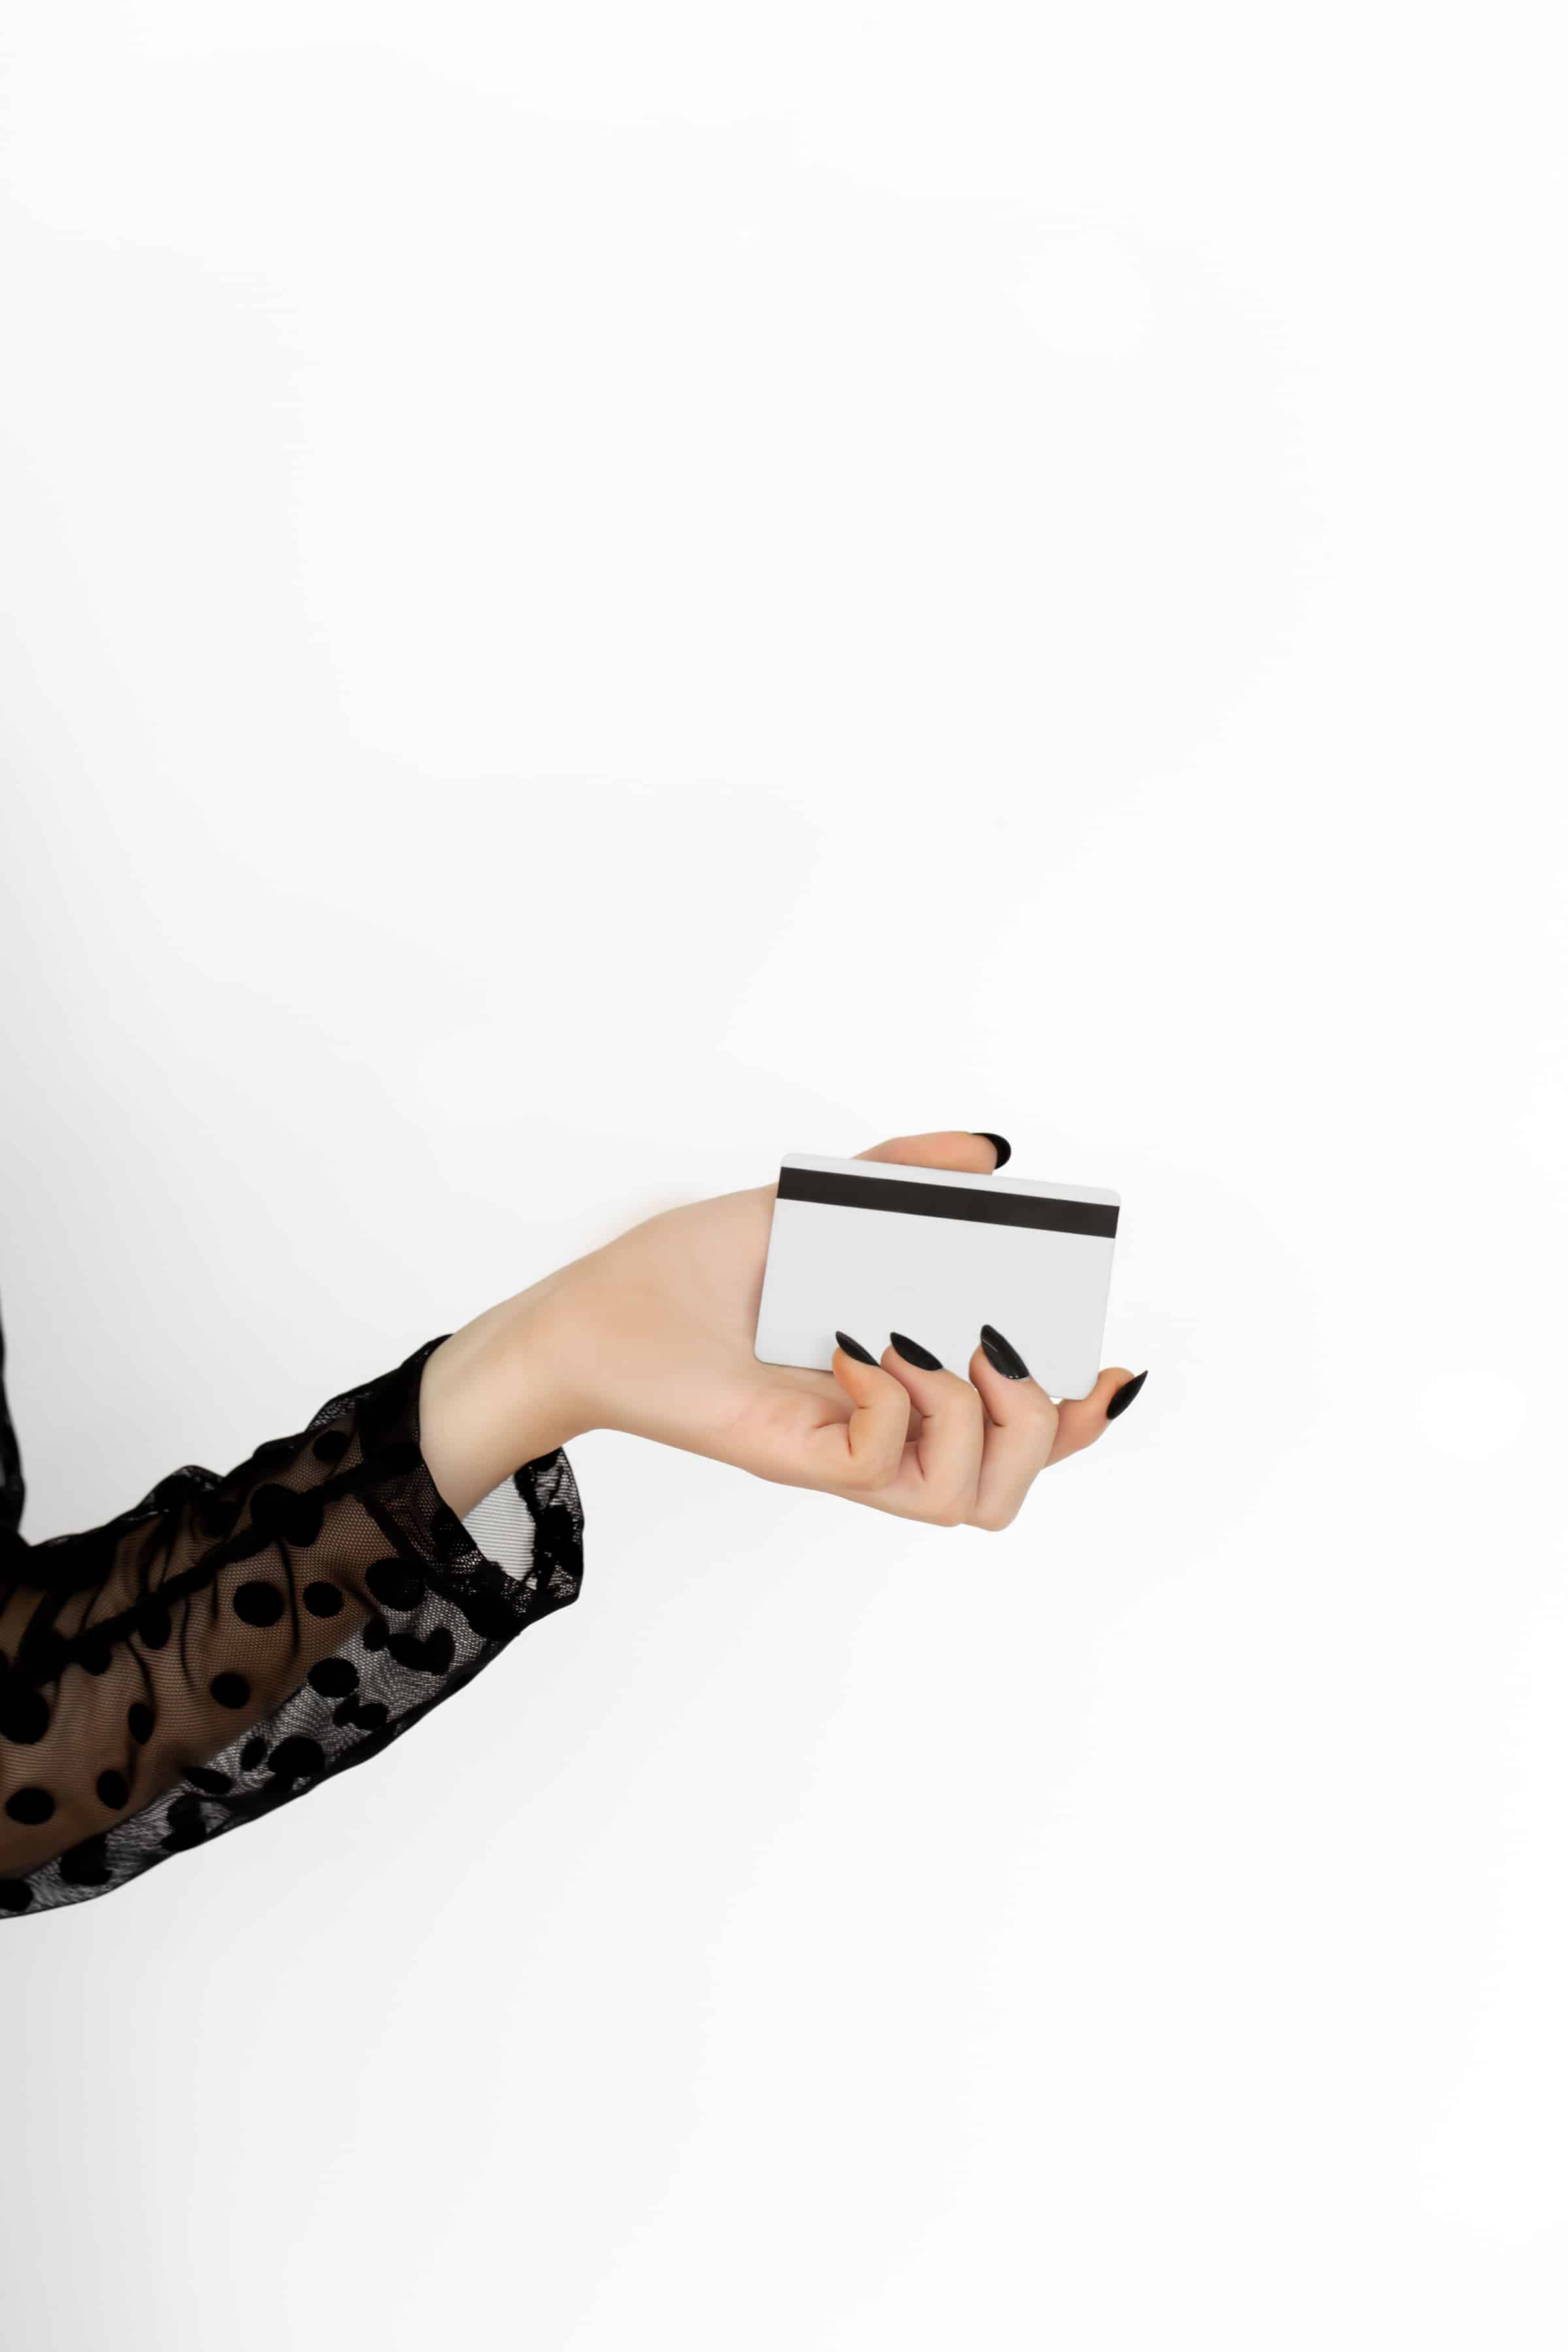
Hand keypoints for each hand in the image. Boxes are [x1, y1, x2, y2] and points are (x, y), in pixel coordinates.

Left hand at [470, 1127, 1142, 1532]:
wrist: (600, 1305)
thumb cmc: (696, 1269)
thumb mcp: (815, 1204)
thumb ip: (901, 1175)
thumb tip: (989, 1155)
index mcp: (904, 1390)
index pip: (1021, 1441)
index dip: (1081, 1420)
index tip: (1110, 1366)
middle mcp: (883, 1436)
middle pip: (1010, 1490)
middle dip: (1047, 1423)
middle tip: (1001, 1343)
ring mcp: (843, 1453)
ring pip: (966, 1500)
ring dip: (972, 1413)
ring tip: (924, 1342)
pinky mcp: (798, 1457)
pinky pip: (884, 1468)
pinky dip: (891, 1401)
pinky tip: (853, 1343)